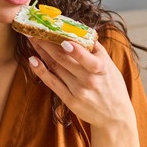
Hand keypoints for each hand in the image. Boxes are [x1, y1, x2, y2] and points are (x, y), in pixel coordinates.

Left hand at [27, 38, 141, 146]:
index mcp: (101, 69)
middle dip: (47, 44)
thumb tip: (83, 31)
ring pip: (56, 68)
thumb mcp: (111, 67)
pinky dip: (41, 72)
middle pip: (64, 60)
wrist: (114, 117)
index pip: (87, 58)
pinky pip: (53, 84)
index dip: (74, 50)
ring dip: (42, 52)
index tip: (63, 40)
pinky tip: (33, 61)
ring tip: (31, 39)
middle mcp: (89, 80)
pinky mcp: (70, 101)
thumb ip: (97, 50)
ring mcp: (78, 91)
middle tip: (34, 30)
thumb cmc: (113, 87)